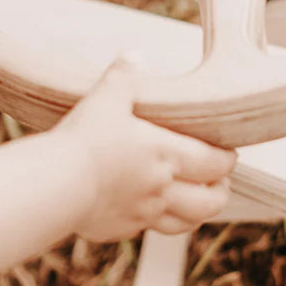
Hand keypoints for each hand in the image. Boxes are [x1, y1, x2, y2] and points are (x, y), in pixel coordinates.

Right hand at [57, 59, 235, 240]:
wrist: (56, 183)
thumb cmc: (85, 139)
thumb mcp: (105, 99)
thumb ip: (122, 77)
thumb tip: (134, 54)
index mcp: (167, 154)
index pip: (214, 162)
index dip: (227, 160)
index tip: (229, 154)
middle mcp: (162, 188)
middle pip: (210, 201)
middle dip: (220, 192)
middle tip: (219, 182)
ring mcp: (143, 213)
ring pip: (185, 223)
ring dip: (196, 214)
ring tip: (197, 203)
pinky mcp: (120, 229)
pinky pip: (147, 231)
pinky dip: (157, 223)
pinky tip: (149, 212)